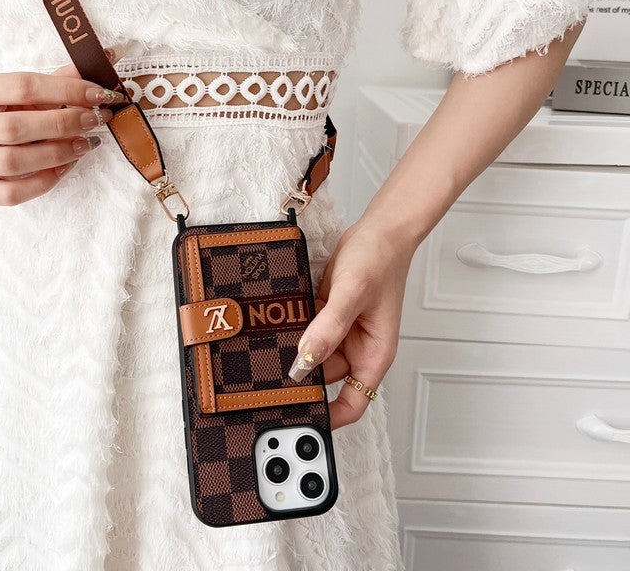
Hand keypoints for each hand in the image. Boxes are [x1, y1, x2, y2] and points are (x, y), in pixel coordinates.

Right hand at [0, 53, 126, 205]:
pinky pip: (11, 194)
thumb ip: (58, 79)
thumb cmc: (3, 106)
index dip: (67, 90)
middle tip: (96, 119)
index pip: (22, 86)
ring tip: (86, 143)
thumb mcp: (23, 87)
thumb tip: (105, 60)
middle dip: (64, 123)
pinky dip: (43, 182)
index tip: (100, 94)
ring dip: (58, 153)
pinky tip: (65, 166)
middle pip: (16, 127)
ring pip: (13, 162)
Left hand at [288, 217, 415, 429]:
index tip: (298, 417)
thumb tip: (305, 360)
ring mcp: (340, 333)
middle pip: (323, 380)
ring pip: (309, 354)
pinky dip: (292, 330)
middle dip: (300, 379)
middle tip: (268, 378)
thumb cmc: (380, 259)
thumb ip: (329, 327)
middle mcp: (356, 349)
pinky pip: (305, 332)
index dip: (327, 417)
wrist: (378, 231)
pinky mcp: (326, 317)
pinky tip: (276, 324)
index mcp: (373, 354)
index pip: (352, 404)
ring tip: (267, 348)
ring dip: (292, 352)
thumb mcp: (353, 292)